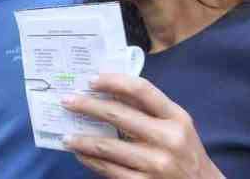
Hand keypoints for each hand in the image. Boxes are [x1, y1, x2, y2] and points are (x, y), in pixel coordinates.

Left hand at [60, 73, 224, 178]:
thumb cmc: (183, 150)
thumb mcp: (176, 124)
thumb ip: (149, 108)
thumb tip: (107, 89)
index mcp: (176, 117)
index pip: (141, 90)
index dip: (113, 81)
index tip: (91, 80)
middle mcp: (167, 139)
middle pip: (117, 115)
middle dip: (86, 106)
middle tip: (66, 101)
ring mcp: (155, 164)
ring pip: (107, 146)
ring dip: (81, 139)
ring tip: (67, 135)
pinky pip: (108, 170)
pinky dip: (90, 160)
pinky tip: (81, 154)